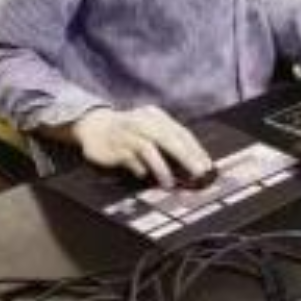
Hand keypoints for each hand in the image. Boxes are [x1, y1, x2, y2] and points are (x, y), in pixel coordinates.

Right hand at [70, 106, 211, 189]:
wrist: (93, 125)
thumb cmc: (128, 131)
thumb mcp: (149, 131)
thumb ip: (168, 145)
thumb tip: (192, 166)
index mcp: (156, 116)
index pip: (181, 133)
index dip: (196, 150)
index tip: (207, 167)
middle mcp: (142, 121)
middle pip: (169, 138)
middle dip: (186, 157)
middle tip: (198, 173)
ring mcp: (128, 133)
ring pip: (149, 148)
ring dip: (161, 168)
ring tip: (169, 183)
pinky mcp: (114, 145)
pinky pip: (130, 158)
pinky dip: (139, 168)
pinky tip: (143, 176)